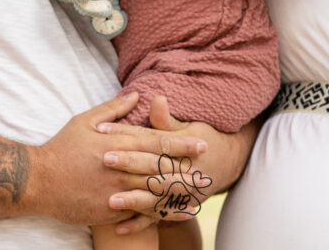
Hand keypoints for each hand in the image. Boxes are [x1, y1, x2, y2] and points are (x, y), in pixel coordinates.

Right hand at [27, 93, 208, 226]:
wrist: (38, 181)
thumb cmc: (61, 148)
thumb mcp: (85, 121)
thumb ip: (113, 110)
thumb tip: (136, 95)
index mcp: (118, 145)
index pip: (157, 143)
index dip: (181, 144)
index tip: (201, 143)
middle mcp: (122, 168)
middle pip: (162, 168)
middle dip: (188, 169)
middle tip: (210, 170)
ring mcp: (117, 191)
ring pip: (155, 192)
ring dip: (180, 193)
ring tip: (200, 194)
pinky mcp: (111, 210)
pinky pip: (141, 213)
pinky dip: (162, 214)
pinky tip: (178, 215)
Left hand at [98, 96, 225, 233]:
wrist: (226, 163)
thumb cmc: (201, 138)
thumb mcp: (188, 126)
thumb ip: (167, 119)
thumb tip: (156, 98)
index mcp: (183, 148)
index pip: (151, 139)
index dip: (127, 133)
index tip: (102, 128)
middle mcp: (184, 171)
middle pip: (153, 167)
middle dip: (129, 163)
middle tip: (105, 159)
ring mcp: (181, 192)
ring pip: (155, 196)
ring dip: (133, 199)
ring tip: (110, 200)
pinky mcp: (176, 206)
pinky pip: (155, 217)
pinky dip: (138, 224)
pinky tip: (117, 228)